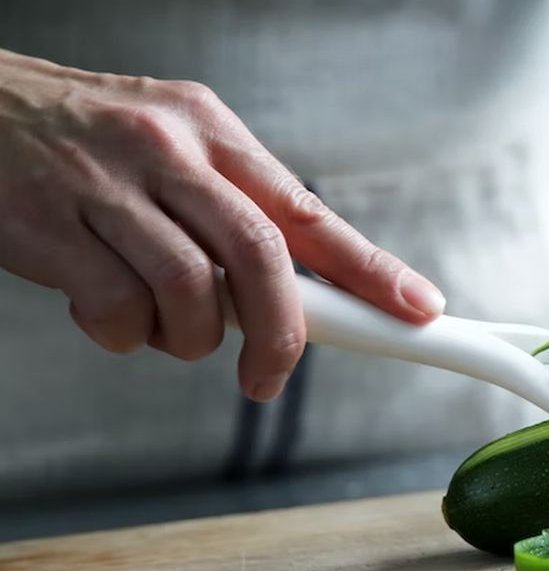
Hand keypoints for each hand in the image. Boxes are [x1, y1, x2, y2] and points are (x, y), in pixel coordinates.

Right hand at [0, 50, 445, 401]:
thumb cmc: (83, 144)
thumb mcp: (173, 151)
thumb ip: (233, 212)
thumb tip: (303, 292)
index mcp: (210, 133)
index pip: (309, 212)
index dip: (371, 269)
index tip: (416, 309)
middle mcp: (167, 151)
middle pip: (262, 256)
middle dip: (281, 333)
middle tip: (268, 376)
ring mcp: (106, 187)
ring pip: (192, 293)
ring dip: (188, 338)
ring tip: (161, 325)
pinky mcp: (49, 227)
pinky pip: (118, 311)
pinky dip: (123, 335)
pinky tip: (104, 310)